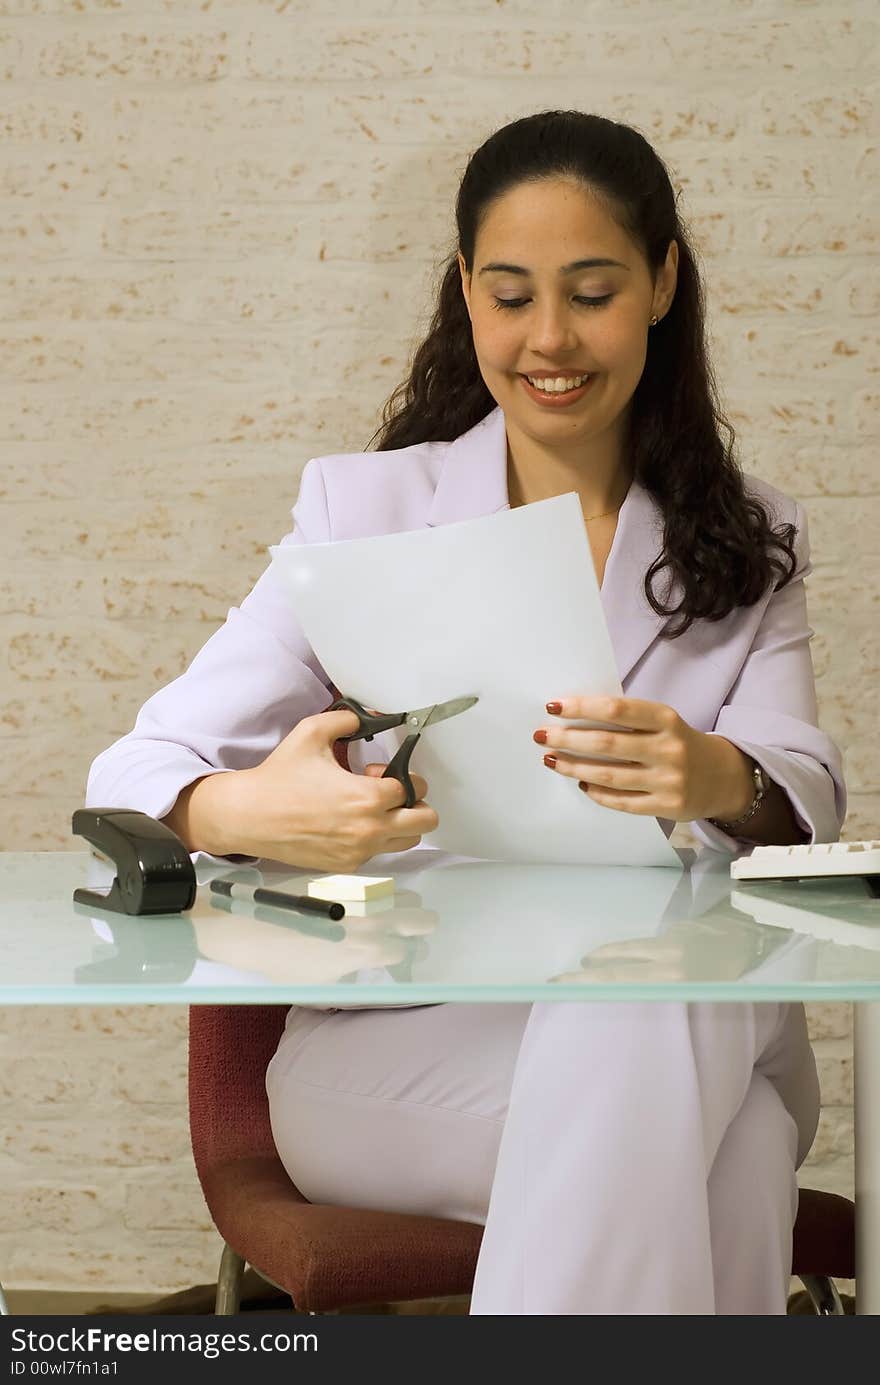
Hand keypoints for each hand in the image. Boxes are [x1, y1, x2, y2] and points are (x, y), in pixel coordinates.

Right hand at [205, 708, 438, 869]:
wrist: (249, 815)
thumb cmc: (280, 776)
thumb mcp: (312, 733)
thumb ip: (347, 719)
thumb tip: (370, 715)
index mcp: (368, 797)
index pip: (414, 787)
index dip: (400, 775)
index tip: (377, 771)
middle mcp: (370, 829)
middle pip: (425, 821)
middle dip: (415, 802)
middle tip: (388, 794)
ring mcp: (359, 852)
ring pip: (407, 841)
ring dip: (399, 823)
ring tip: (369, 809)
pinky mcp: (346, 865)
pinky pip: (379, 853)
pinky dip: (374, 838)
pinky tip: (347, 823)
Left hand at [534, 695, 753, 822]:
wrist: (723, 777)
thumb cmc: (679, 742)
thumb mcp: (663, 721)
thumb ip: (628, 719)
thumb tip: (574, 717)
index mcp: (667, 719)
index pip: (617, 710)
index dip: (582, 708)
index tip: (553, 706)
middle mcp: (669, 749)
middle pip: (607, 744)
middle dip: (568, 739)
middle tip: (541, 735)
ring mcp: (669, 781)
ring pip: (609, 775)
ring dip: (574, 767)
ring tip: (552, 759)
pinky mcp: (667, 807)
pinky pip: (622, 801)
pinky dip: (597, 792)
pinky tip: (581, 782)